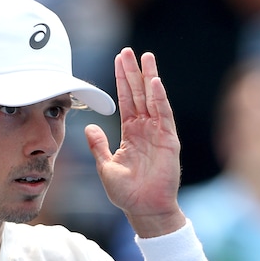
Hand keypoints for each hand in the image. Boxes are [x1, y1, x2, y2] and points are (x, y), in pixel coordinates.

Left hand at [85, 48, 184, 236]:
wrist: (143, 209)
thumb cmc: (126, 192)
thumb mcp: (106, 166)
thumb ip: (99, 145)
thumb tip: (90, 126)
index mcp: (130, 133)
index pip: (126, 100)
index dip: (122, 80)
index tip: (118, 60)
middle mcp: (145, 129)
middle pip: (138, 94)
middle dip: (133, 72)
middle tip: (129, 51)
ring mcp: (158, 133)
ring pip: (152, 99)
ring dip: (148, 78)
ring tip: (146, 57)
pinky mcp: (168, 141)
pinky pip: (163, 115)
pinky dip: (160, 99)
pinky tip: (154, 83)